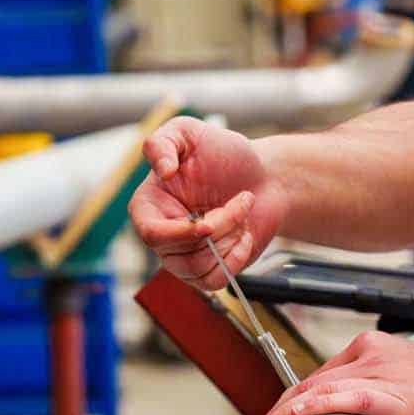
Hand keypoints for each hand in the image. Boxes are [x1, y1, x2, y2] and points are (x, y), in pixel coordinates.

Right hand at [129, 118, 287, 290]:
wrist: (264, 176)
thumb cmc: (225, 154)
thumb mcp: (190, 133)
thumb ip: (164, 142)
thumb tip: (161, 170)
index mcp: (149, 205)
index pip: (151, 234)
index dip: (178, 234)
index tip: (207, 224)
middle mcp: (163, 235)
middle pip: (184, 252)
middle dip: (222, 225)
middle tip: (242, 198)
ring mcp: (184, 256)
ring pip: (201, 268)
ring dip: (232, 239)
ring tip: (242, 212)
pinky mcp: (207, 270)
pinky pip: (214, 281)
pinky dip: (236, 258)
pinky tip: (244, 235)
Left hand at [250, 331, 413, 414]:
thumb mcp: (411, 386)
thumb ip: (382, 394)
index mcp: (375, 348)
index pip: (322, 374)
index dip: (294, 398)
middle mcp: (373, 354)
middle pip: (312, 380)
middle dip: (281, 408)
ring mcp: (382, 373)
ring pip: (320, 389)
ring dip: (286, 413)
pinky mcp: (394, 397)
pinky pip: (345, 399)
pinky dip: (315, 406)